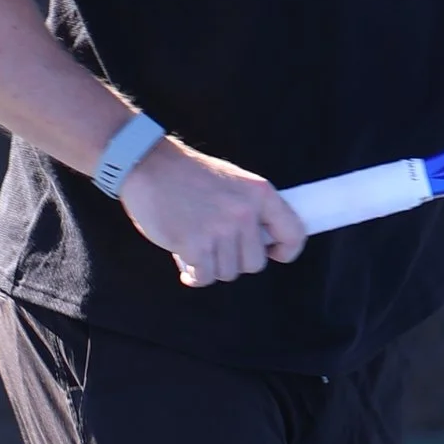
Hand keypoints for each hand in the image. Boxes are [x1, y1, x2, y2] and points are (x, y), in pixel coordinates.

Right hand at [119, 138, 307, 285]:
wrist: (149, 165)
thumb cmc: (190, 176)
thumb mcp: (234, 182)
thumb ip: (252, 209)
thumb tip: (266, 245)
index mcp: (260, 193)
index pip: (294, 233)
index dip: (286, 251)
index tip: (272, 253)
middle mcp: (244, 212)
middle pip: (255, 263)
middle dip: (235, 261)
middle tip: (217, 247)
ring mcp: (220, 229)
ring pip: (229, 273)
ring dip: (212, 267)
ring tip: (198, 248)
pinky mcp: (195, 245)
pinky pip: (205, 278)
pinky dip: (194, 276)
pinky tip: (187, 265)